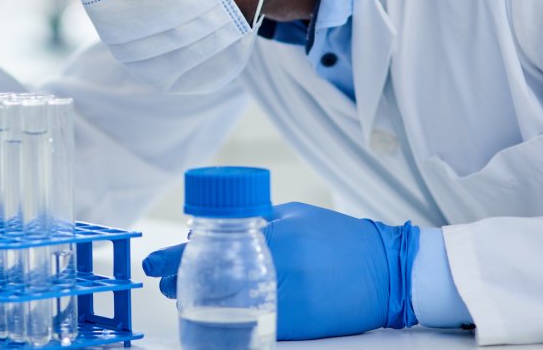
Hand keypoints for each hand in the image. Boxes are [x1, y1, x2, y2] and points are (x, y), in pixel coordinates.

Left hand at [142, 202, 419, 339]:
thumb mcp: (294, 215)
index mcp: (275, 236)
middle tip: (169, 281)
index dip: (174, 258)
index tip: (154, 264)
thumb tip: (216, 229)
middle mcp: (278, 270)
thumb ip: (257, 220)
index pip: (210, 246)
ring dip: (202, 303)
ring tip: (189, 297)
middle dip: (183, 282)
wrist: (388, 272)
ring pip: (227, 308)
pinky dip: (231, 322)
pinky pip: (253, 326)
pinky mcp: (297, 328)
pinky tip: (221, 317)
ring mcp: (287, 302)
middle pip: (212, 282)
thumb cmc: (339, 238)